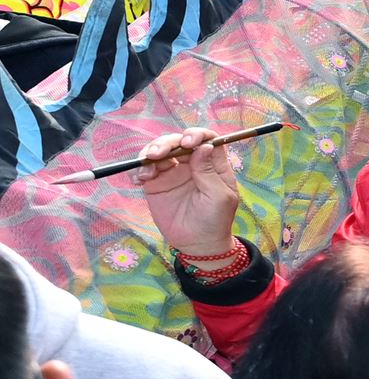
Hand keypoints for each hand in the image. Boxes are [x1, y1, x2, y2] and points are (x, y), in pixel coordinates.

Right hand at [133, 126, 247, 258]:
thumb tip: (203, 146)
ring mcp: (172, 172)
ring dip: (150, 152)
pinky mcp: (155, 183)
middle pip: (178, 141)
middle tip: (158, 154)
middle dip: (167, 142)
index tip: (188, 142)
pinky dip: (139, 168)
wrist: (197, 244)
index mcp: (212, 164)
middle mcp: (192, 164)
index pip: (206, 139)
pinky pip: (144, 169)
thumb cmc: (215, 220)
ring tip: (147, 166)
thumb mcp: (219, 197)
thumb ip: (209, 172)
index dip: (196, 134)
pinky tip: (139, 178)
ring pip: (159, 150)